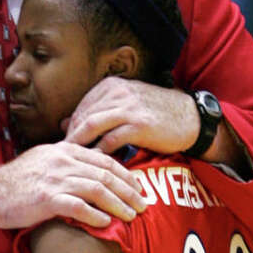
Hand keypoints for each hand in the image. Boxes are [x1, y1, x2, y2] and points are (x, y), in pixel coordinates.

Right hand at [0, 143, 145, 243]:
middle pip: (105, 175)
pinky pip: (78, 207)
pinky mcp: (47, 200)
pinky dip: (95, 215)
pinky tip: (107, 224)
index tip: (138, 187)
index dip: (125, 174)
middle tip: (144, 204)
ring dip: (118, 204)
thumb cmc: (16, 182)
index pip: (104, 160)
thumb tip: (89, 167)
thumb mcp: (43, 161)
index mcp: (64, 150)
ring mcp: (55, 180)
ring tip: (132, 216)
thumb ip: (66, 162)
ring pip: (97, 190)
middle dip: (129, 191)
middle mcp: (62, 162)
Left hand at [63, 79, 201, 155]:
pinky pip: (109, 141)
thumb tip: (63, 123)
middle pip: (82, 116)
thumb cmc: (156, 113)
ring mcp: (128, 108)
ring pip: (92, 126)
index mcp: (112, 86)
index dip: (70, 128)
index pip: (81, 107)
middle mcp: (118, 93)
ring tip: (73, 162)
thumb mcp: (125, 105)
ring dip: (80, 145)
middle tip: (63, 157)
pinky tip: (93, 166)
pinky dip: (98, 153)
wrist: (190, 118)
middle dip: (71, 138)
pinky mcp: (138, 126)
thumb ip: (96, 111)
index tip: (65, 145)